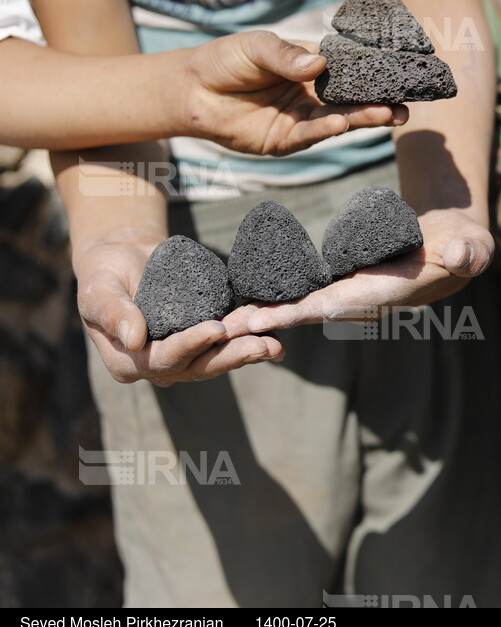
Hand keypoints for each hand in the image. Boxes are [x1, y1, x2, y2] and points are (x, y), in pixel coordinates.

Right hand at [74, 240, 283, 386]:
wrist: (125, 258)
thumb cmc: (104, 272)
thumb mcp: (98, 288)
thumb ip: (113, 312)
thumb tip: (134, 339)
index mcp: (128, 363)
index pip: (164, 359)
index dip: (191, 345)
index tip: (216, 328)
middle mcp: (158, 367)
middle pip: (199, 367)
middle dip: (231, 356)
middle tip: (262, 346)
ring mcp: (183, 357)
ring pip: (218, 360)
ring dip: (247, 353)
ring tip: (275, 346)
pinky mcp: (201, 343)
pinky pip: (226, 345)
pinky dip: (249, 340)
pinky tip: (274, 337)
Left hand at [181, 30, 409, 156]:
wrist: (191, 91)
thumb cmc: (225, 61)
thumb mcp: (256, 47)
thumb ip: (286, 55)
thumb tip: (318, 63)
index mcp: (311, 70)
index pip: (349, 71)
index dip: (373, 74)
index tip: (398, 73)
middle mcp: (312, 97)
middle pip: (352, 101)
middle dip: (379, 104)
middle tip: (404, 107)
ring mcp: (301, 120)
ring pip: (339, 121)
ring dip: (363, 119)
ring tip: (387, 115)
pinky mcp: (285, 141)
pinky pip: (311, 136)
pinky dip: (327, 130)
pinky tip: (341, 124)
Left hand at [243, 209, 493, 330]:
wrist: (454, 248)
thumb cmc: (464, 247)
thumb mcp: (472, 246)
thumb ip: (469, 253)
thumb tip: (460, 257)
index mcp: (384, 294)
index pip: (335, 306)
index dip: (298, 312)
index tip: (261, 321)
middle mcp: (362, 301)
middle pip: (306, 312)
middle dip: (265, 321)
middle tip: (219, 329)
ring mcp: (352, 294)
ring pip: (301, 306)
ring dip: (263, 313)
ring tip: (220, 319)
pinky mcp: (345, 282)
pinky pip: (305, 294)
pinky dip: (275, 299)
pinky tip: (246, 298)